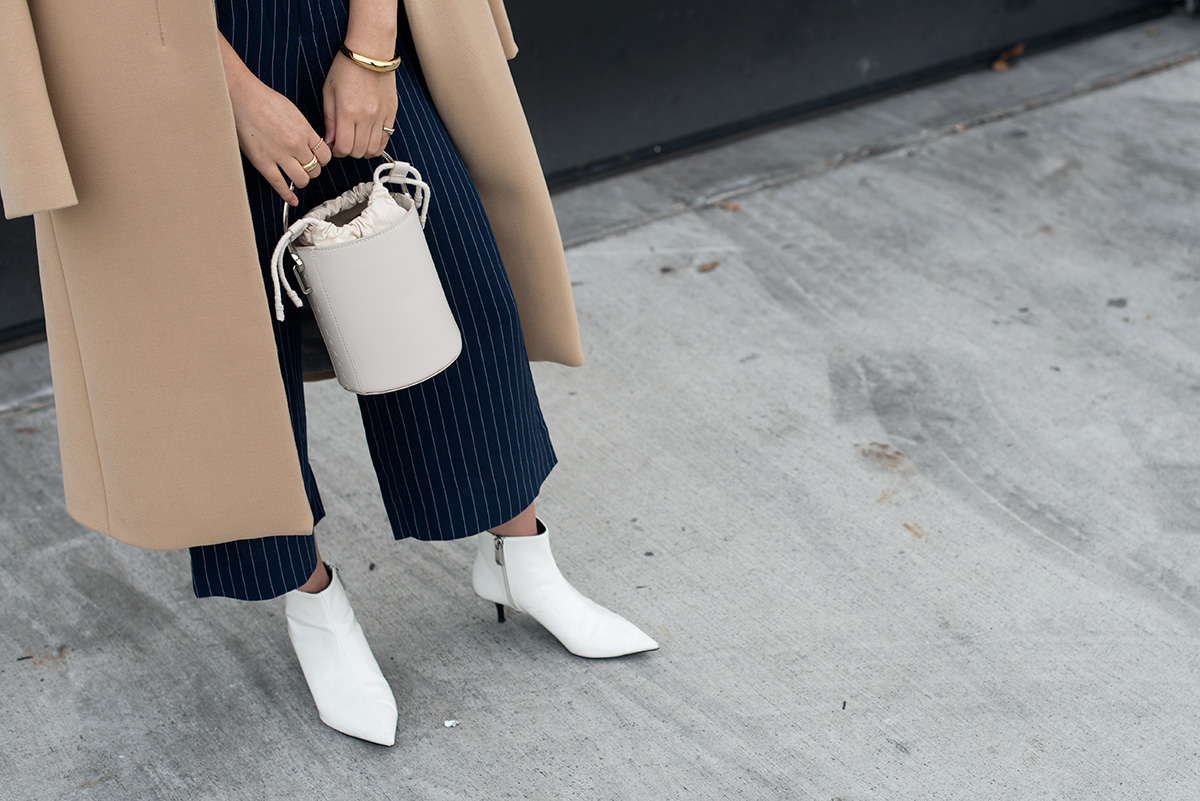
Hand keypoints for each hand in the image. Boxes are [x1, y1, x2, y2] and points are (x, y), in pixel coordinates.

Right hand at [219, 34, 330, 205]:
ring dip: (301, 181)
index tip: (318, 160)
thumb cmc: (264, 100)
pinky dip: (288, 195)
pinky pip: (280, 185)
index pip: (325, 155)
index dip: (322, 160)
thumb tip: (310, 143)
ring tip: (297, 178)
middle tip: (306, 168)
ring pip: (302, 179)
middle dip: (312, 170)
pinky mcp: (263, 162)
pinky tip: (292, 199)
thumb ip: (303, 129)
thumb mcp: (293, 112)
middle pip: (315, 169)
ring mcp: (280, 155)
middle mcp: (295, 144)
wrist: (242, 97)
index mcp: (305, 130)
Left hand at [322, 51, 398, 158]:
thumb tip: (330, 140)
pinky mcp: (391, 113)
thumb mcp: (329, 91)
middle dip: (349, 152)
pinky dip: (377, 145)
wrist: (370, 53)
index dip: (337, 151)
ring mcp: (380, 116)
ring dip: (363, 151)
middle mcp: (366, 116)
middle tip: (344, 143)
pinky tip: (369, 139)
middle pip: (358, 151)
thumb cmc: (347, 68)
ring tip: (357, 142)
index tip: (334, 145)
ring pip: (373, 149)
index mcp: (347, 111)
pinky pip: (386, 138)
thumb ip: (329, 118)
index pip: (343, 147)